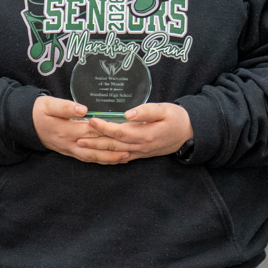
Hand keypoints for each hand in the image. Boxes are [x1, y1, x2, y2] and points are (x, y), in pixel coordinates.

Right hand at [32, 96, 125, 163]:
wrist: (26, 124)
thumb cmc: (39, 111)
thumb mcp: (49, 105)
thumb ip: (66, 107)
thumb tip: (83, 110)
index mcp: (66, 130)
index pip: (91, 131)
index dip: (106, 131)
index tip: (122, 130)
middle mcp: (70, 143)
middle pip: (95, 147)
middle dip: (113, 149)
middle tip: (131, 148)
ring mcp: (70, 150)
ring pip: (92, 157)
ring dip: (109, 159)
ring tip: (126, 158)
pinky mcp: (70, 152)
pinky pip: (87, 159)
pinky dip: (100, 161)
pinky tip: (112, 160)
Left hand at [78, 102, 194, 161]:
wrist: (190, 134)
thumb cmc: (178, 118)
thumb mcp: (165, 110)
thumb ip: (147, 111)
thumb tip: (128, 113)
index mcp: (145, 134)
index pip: (119, 131)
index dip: (104, 127)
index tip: (91, 120)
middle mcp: (140, 146)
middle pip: (112, 145)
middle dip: (94, 141)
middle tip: (77, 137)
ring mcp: (140, 152)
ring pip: (114, 153)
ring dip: (97, 150)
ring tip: (82, 146)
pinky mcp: (141, 154)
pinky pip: (121, 158)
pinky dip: (108, 157)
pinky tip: (98, 155)